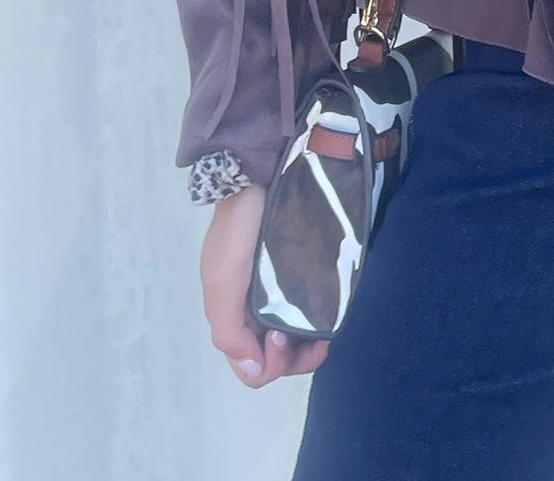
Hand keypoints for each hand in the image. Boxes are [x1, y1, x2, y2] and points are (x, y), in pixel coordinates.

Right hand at [200, 184, 328, 386]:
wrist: (256, 183)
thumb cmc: (237, 235)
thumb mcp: (222, 283)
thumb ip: (230, 329)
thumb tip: (254, 369)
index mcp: (236, 318)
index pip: (253, 368)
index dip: (272, 364)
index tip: (282, 336)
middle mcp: (259, 312)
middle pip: (279, 360)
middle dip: (298, 359)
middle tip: (316, 338)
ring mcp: (283, 293)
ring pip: (298, 340)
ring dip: (311, 345)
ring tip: (326, 331)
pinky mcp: (303, 274)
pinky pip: (311, 312)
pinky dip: (321, 321)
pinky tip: (332, 312)